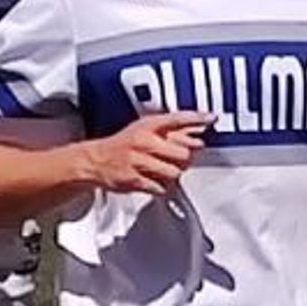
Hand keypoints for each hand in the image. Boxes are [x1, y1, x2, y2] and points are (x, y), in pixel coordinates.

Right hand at [82, 110, 207, 198]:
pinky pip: (160, 187)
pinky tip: (153, 180)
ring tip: (163, 170)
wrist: (95, 160)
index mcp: (146, 126)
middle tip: (179, 159)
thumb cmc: (124, 145)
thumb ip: (170, 131)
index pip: (176, 118)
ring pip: (173, 172)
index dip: (196, 118)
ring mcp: (137, 161)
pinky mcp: (133, 179)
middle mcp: (143, 141)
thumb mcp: (144, 130)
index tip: (211, 118)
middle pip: (181, 153)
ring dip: (172, 174)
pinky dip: (160, 187)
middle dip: (185, 159)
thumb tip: (198, 132)